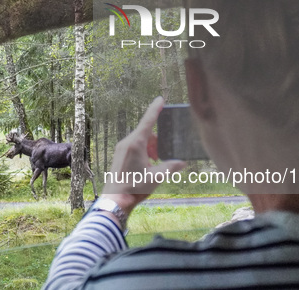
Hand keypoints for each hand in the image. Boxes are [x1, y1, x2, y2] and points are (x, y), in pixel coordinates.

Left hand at [102, 97, 186, 215]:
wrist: (115, 200)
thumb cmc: (134, 187)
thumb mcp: (157, 177)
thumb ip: (171, 166)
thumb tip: (183, 162)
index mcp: (136, 144)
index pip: (148, 121)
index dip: (155, 109)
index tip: (161, 99)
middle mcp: (127, 143)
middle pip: (146, 133)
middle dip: (157, 142)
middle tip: (163, 156)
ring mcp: (121, 149)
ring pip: (141, 141)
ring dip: (151, 149)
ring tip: (156, 164)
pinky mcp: (119, 155)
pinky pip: (134, 147)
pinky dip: (144, 152)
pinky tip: (148, 166)